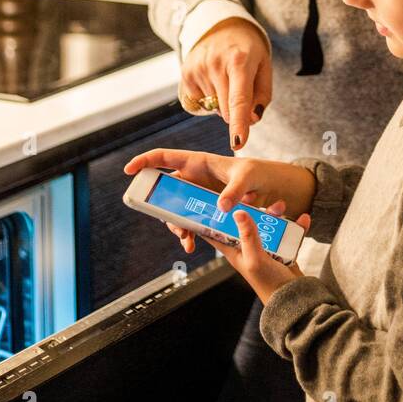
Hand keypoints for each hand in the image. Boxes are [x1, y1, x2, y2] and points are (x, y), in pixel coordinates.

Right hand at [123, 148, 316, 225]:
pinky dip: (189, 233)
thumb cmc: (259, 172)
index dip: (145, 161)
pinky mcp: (207, 209)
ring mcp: (199, 193)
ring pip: (176, 209)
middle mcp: (195, 177)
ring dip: (176, 225)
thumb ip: (236, 190)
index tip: (128, 170)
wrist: (274, 189)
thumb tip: (220, 207)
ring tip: (187, 240)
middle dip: (162, 209)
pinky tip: (193, 245)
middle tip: (172, 226)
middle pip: (166, 190)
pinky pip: (190, 220)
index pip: (165, 157)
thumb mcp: (249, 176)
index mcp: (199, 161)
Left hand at [167, 199, 311, 304]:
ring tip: (282, 207)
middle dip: (251, 207)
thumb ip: (247, 235)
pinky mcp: (282, 248)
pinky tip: (303, 219)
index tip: (206, 199)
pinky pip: (288, 232)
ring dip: (276, 214)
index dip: (208, 217)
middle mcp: (248, 246)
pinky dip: (296, 225)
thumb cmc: (269, 284)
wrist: (293, 299)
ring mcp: (266, 247)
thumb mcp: (254, 258)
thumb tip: (238, 211)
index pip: (214, 232)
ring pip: (267, 223)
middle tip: (255, 196)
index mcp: (234, 250)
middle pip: (244, 221)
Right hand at [179, 18, 271, 152]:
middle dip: (237, 112)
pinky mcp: (185, 75)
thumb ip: (262, 96)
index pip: (239, 99)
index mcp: (239, 61)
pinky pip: (201, 103)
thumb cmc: (249, 51)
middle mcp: (215, 64)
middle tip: (241, 90)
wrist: (221, 27)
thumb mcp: (264, 67)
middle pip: (226, 110)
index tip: (238, 143)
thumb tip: (250, 121)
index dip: (239, 123)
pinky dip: (210, 99)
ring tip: (226, 79)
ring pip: (214, 108)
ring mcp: (197, 69)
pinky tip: (213, 80)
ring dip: (223, 103)